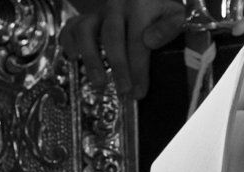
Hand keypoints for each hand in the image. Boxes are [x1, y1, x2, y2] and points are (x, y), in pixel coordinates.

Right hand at [60, 0, 184, 98]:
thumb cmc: (161, 12)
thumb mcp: (175, 15)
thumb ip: (168, 27)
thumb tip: (150, 41)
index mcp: (140, 5)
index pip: (138, 40)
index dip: (138, 68)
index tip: (139, 92)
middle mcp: (116, 6)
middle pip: (112, 38)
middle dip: (118, 68)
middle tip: (123, 91)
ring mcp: (98, 12)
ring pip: (85, 30)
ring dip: (91, 59)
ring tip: (99, 83)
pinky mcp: (87, 18)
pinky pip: (71, 27)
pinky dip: (68, 42)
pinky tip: (73, 59)